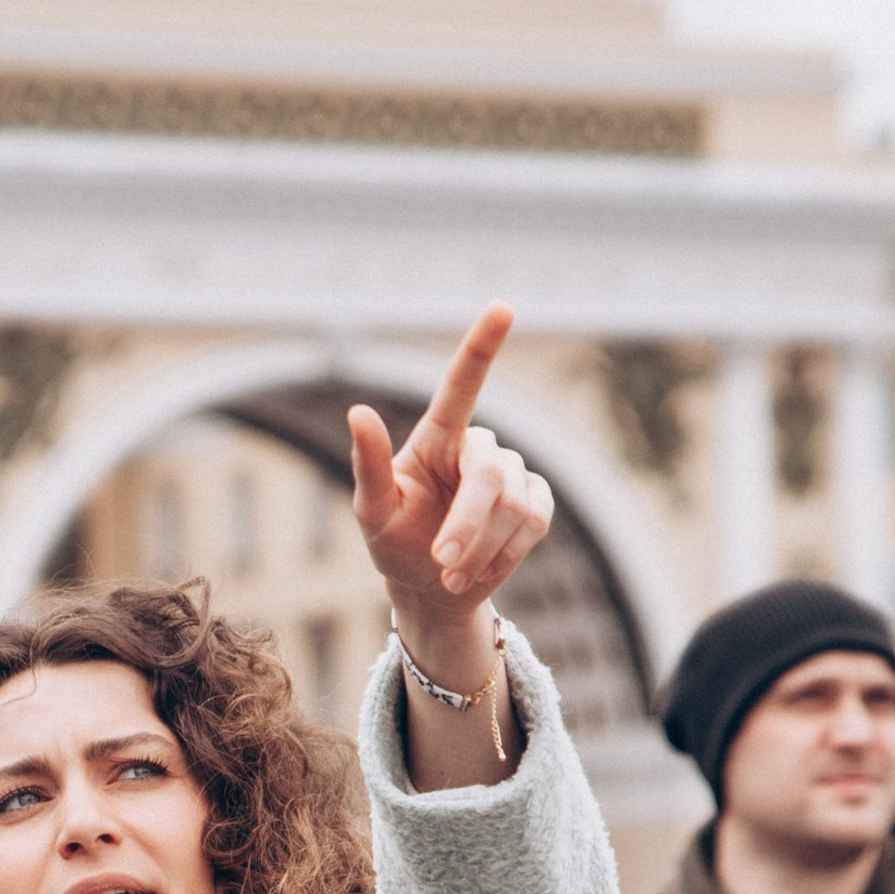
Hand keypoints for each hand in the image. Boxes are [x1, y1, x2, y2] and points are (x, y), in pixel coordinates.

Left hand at [348, 303, 550, 683]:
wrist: (429, 586)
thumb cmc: (394, 541)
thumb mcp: (372, 510)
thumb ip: (369, 464)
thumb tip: (357, 411)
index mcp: (438, 436)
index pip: (463, 384)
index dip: (482, 345)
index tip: (502, 307)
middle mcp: (479, 446)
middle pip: (490, 474)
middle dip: (467, 524)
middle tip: (441, 563)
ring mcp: (513, 473)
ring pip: (514, 505)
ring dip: (479, 548)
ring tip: (450, 572)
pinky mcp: (537, 502)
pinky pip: (534, 522)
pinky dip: (504, 555)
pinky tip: (477, 569)